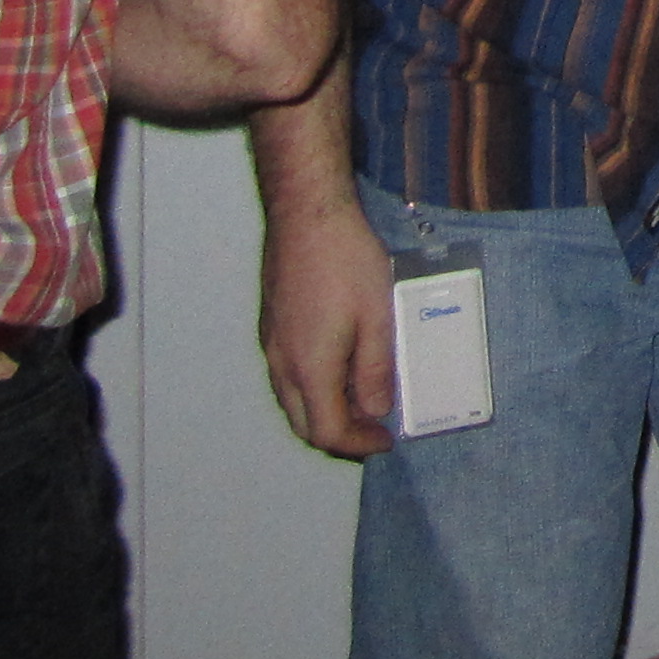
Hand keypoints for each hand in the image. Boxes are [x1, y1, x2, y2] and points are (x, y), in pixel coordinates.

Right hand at [257, 190, 397, 457]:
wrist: (307, 213)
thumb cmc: (344, 259)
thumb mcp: (377, 317)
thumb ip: (376, 370)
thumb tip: (376, 410)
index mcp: (310, 368)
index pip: (328, 431)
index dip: (359, 444)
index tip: (385, 440)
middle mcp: (282, 363)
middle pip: (303, 424)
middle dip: (339, 435)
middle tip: (372, 429)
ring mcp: (272, 344)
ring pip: (292, 400)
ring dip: (324, 410)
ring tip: (361, 398)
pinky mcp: (272, 324)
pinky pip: (287, 374)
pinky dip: (313, 386)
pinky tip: (340, 364)